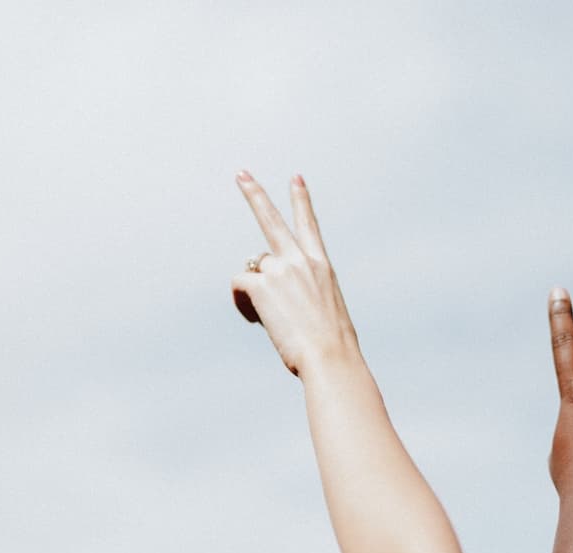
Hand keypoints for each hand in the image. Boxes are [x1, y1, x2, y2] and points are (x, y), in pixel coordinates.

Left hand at [232, 172, 358, 377]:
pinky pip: (240, 285)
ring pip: (253, 268)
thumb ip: (304, 296)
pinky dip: (242, 302)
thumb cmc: (333, 346)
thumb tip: (276, 301)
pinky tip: (255, 319)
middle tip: (241, 174)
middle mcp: (301, 260)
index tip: (295, 178)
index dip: (301, 200)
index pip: (309, 224)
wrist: (331, 357)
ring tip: (270, 317)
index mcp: (322, 266)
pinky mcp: (262, 284)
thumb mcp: (327, 311)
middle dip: (255, 194)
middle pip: (272, 219)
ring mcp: (280, 269)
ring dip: (255, 290)